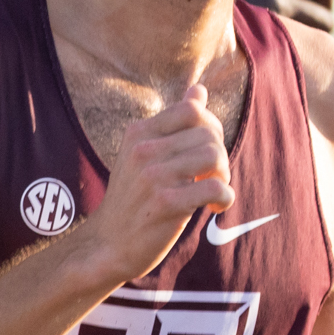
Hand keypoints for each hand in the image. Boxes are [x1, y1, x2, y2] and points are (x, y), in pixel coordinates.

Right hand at [81, 85, 231, 283]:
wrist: (108, 245)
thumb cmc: (134, 198)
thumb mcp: (146, 153)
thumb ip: (174, 123)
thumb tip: (198, 89)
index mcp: (139, 133)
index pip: (192, 109)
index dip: (211, 127)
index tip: (207, 149)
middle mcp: (143, 150)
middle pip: (208, 134)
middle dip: (219, 155)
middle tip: (211, 177)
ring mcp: (152, 176)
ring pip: (214, 156)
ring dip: (223, 175)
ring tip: (213, 190)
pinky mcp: (164, 204)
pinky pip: (215, 188)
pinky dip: (225, 198)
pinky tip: (215, 208)